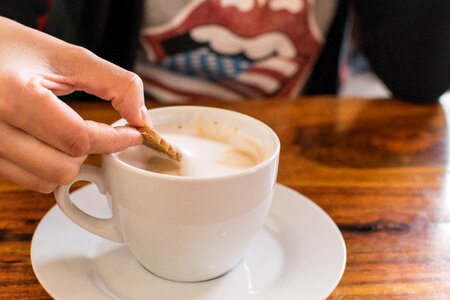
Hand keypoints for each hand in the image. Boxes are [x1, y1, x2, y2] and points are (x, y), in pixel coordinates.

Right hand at [0, 17, 149, 192]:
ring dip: (68, 163)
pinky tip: (49, 143)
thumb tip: (141, 117)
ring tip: (69, 135)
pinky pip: (26, 180)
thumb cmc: (13, 48)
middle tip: (98, 133)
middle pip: (63, 169)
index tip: (134, 134)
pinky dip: (46, 167)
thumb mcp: (66, 56)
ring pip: (45, 181)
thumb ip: (114, 83)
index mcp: (13, 95)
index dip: (115, 139)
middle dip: (89, 153)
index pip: (78, 138)